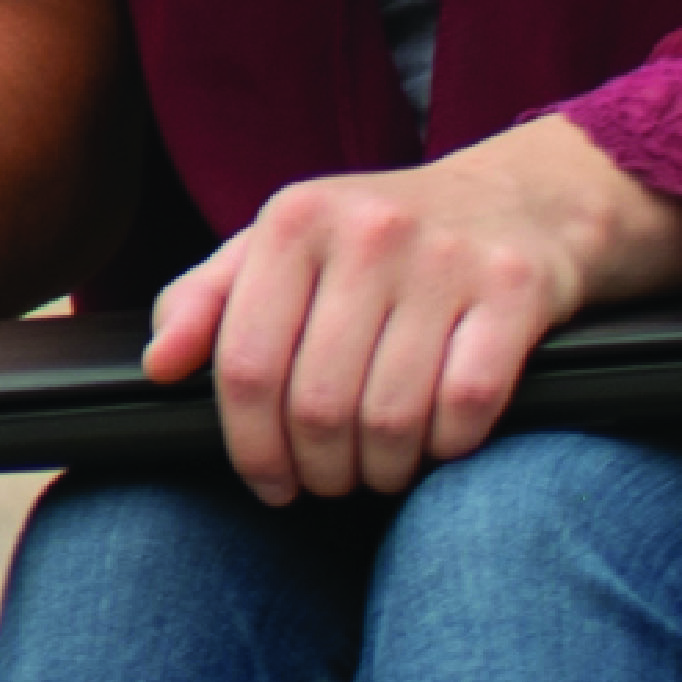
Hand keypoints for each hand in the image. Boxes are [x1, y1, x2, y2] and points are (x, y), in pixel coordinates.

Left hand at [134, 115, 681, 500]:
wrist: (521, 198)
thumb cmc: (376, 241)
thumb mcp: (281, 248)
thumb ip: (204, 300)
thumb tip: (160, 365)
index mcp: (294, 220)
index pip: (248, 367)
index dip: (250, 447)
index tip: (268, 482)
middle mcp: (368, 231)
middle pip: (319, 406)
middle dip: (321, 470)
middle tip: (330, 482)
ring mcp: (446, 259)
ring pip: (391, 417)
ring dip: (382, 470)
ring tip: (380, 470)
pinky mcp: (517, 290)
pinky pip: (468, 404)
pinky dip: (449, 445)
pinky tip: (440, 444)